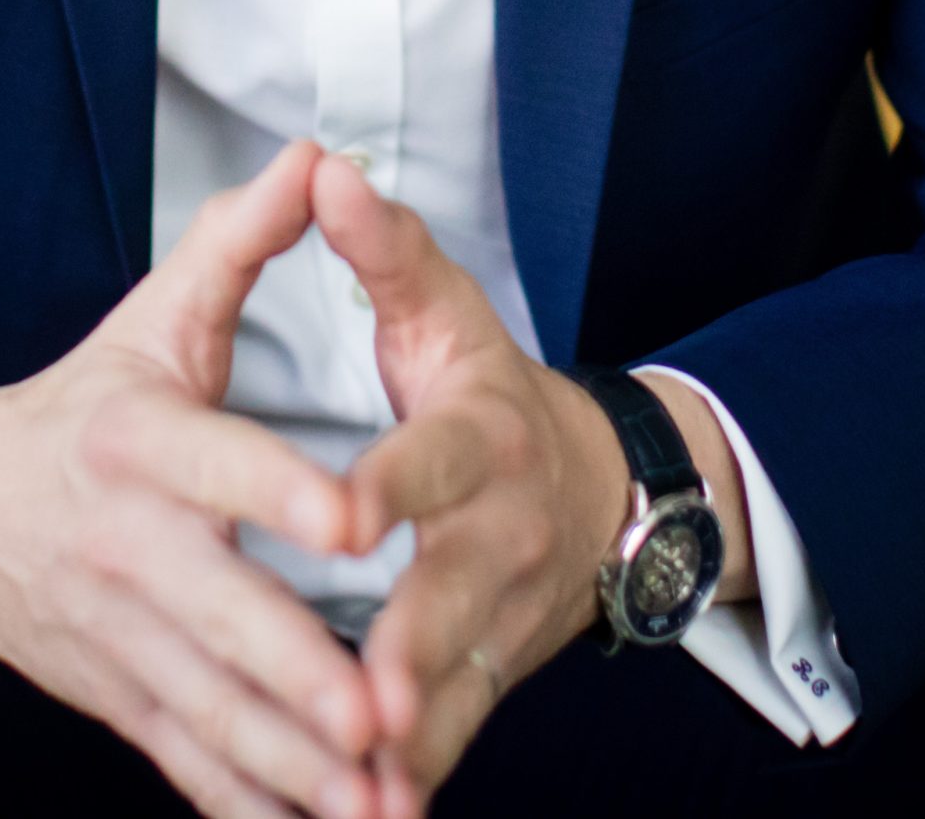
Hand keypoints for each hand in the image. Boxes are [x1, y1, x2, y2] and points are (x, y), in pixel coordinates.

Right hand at [0, 139, 385, 818]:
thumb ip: (242, 241)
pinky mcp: (120, 700)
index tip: (354, 524)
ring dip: (294, 766)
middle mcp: (124, 545)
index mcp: (140, 441)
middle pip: (219, 617)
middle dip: (299, 675)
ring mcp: (119, 636)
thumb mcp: (154, 313)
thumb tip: (317, 155)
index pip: (217, 465)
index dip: (281, 492)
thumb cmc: (84, 404)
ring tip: (379, 803)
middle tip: (380, 716)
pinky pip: (188, 765)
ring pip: (211, 712)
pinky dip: (250, 806)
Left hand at [314, 153, 750, 816]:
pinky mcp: (489, 672)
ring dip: (417, 738)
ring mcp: (500, 612)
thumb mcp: (445, 307)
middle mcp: (500, 530)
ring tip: (364, 787)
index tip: (345, 518)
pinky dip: (416, 782)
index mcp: (481, 434)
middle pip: (454, 591)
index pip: (436, 458)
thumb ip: (381, 248)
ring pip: (457, 683)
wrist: (599, 492)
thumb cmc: (489, 388)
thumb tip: (324, 167)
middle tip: (368, 695)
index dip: (394, 485)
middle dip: (413, 644)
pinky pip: (454, 738)